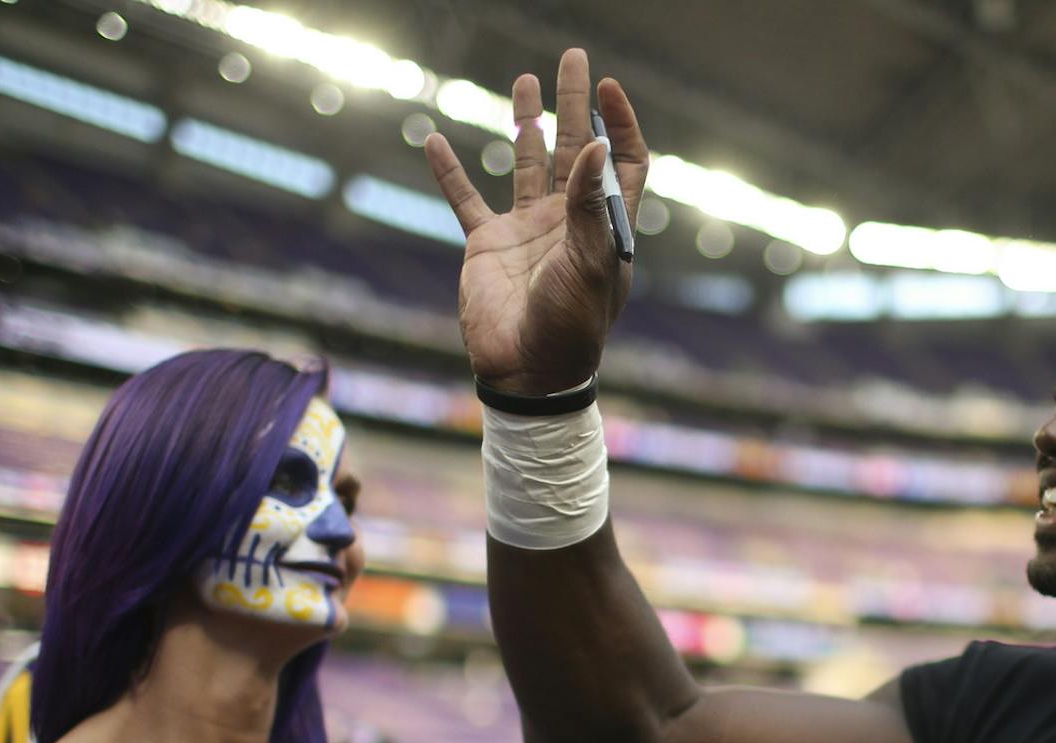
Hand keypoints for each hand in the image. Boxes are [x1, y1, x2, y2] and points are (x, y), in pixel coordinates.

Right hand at [426, 49, 648, 394]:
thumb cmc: (571, 326)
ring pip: (525, 163)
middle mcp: (567, 220)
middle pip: (574, 148)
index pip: (621, 162)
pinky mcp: (487, 244)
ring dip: (524, 122)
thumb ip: (588, 205)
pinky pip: (465, 199)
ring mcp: (526, 229)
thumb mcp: (590, 265)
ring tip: (524, 82)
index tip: (608, 87)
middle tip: (573, 58)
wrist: (527, 370)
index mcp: (603, 224)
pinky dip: (449, 172)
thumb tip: (596, 146)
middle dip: (573, 104)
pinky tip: (433, 140)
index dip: (619, 123)